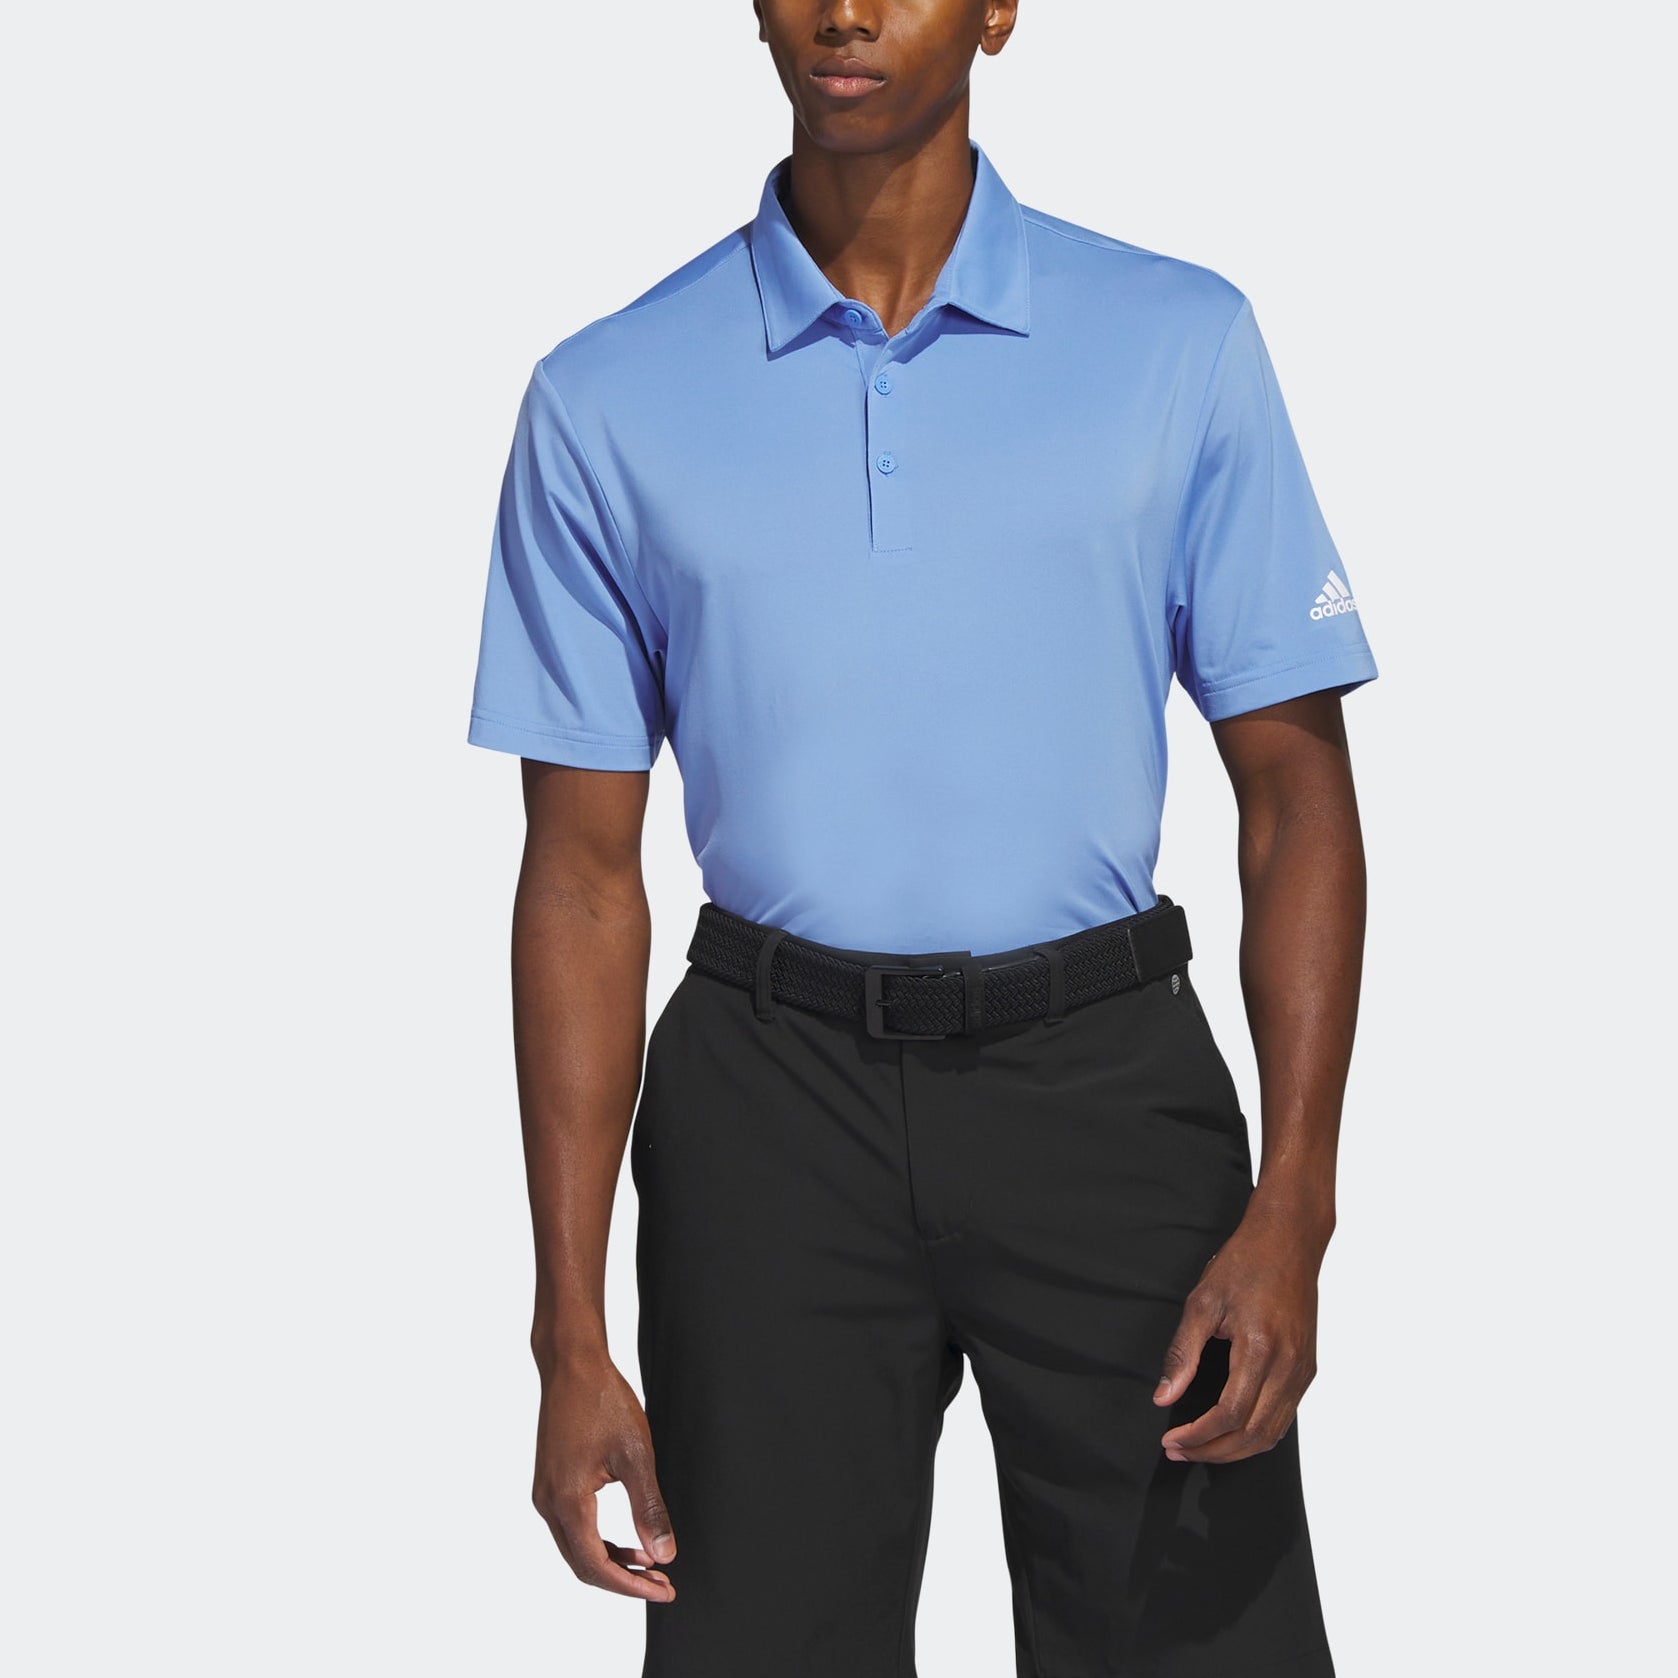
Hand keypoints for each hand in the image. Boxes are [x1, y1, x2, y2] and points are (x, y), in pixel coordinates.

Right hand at [531, 1346, 676, 1600]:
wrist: (572, 1365)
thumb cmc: (602, 1401)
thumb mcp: (636, 1455)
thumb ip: (649, 1508)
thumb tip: (663, 1554)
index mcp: (567, 1500)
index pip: (596, 1565)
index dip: (631, 1586)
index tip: (664, 1590)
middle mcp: (548, 1503)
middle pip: (582, 1564)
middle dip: (623, 1580)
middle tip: (661, 1583)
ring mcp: (544, 1493)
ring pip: (575, 1548)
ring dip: (611, 1561)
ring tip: (650, 1563)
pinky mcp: (549, 1482)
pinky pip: (571, 1528)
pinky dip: (598, 1541)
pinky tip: (627, 1538)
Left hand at [1152, 1199, 1324, 1463]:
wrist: (1289, 1240)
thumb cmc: (1244, 1264)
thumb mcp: (1202, 1301)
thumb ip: (1183, 1353)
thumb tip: (1164, 1396)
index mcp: (1261, 1349)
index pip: (1229, 1414)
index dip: (1198, 1436)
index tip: (1171, 1441)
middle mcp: (1289, 1366)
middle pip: (1253, 1434)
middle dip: (1214, 1451)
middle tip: (1180, 1451)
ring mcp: (1303, 1370)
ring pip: (1273, 1433)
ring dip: (1236, 1449)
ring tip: (1201, 1447)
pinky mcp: (1307, 1368)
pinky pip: (1284, 1416)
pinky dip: (1257, 1433)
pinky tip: (1231, 1430)